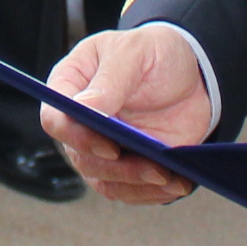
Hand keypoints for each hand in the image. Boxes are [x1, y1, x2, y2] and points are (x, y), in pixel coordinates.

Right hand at [43, 26, 212, 204]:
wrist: (190, 73)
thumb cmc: (153, 52)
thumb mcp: (134, 52)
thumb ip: (110, 80)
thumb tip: (84, 108)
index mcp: (70, 86)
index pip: (55, 119)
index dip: (77, 136)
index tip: (110, 145)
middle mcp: (81, 122)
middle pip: (81, 157)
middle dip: (117, 168)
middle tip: (155, 168)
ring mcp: (102, 147)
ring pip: (105, 179)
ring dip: (137, 183)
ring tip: (170, 177)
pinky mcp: (127, 166)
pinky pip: (129, 190)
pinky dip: (151, 193)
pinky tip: (176, 184)